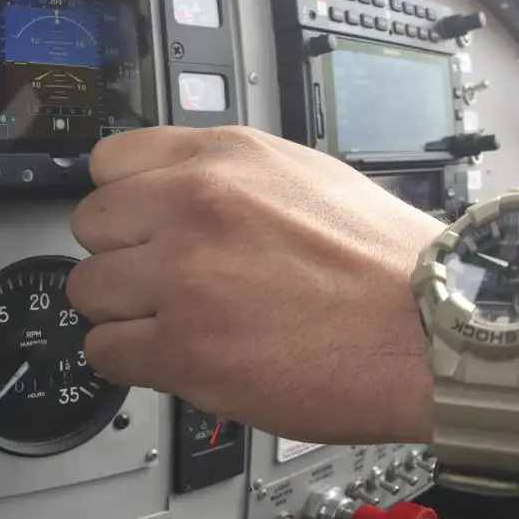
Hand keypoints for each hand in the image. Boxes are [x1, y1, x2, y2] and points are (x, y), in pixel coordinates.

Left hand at [66, 126, 439, 445]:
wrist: (430, 331)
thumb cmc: (386, 264)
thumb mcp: (304, 175)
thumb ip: (229, 177)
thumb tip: (177, 189)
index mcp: (223, 157)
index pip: (109, 161)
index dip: (121, 199)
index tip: (134, 223)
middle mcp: (194, 206)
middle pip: (91, 226)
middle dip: (120, 256)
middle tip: (157, 280)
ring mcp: (183, 277)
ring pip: (88, 291)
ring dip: (121, 312)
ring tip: (169, 323)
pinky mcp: (184, 348)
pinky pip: (106, 351)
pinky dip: (132, 361)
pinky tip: (171, 359)